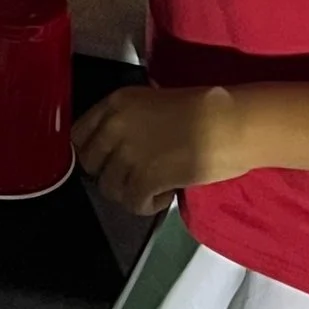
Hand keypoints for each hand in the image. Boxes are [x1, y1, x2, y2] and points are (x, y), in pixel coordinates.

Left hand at [73, 83, 235, 214]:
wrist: (231, 123)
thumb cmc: (204, 110)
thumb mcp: (153, 105)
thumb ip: (128, 123)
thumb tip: (115, 150)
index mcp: (116, 103)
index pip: (78, 136)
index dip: (93, 154)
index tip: (109, 162)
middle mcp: (114, 126)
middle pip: (90, 165)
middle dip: (111, 175)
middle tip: (136, 176)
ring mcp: (128, 153)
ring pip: (110, 188)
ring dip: (132, 192)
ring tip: (157, 185)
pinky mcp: (146, 178)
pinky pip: (133, 203)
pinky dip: (148, 205)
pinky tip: (167, 194)